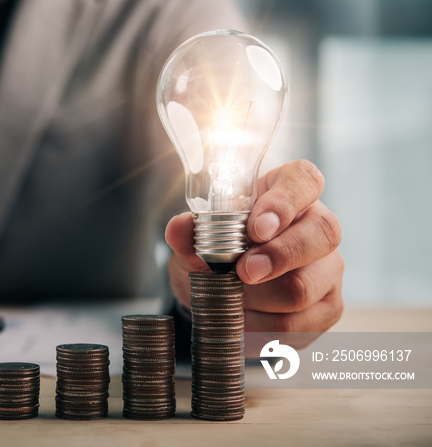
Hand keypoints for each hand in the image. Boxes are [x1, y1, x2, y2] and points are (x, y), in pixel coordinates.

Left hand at [165, 160, 343, 334]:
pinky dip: (262, 326)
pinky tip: (242, 320)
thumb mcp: (197, 240)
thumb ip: (190, 233)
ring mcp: (328, 267)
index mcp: (288, 192)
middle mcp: (318, 225)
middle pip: (323, 233)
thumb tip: (179, 228)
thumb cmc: (217, 253)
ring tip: (229, 298)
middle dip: (278, 256)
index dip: (285, 202)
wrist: (221, 294)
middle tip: (242, 272)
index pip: (304, 180)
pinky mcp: (328, 306)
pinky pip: (300, 322)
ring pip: (305, 285)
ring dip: (258, 299)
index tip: (256, 228)